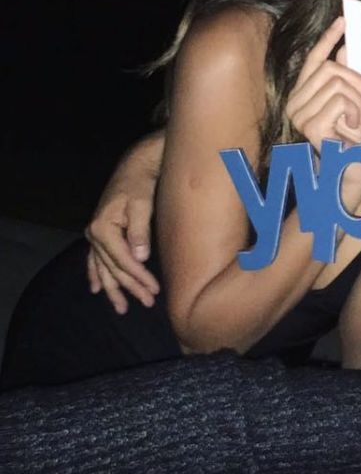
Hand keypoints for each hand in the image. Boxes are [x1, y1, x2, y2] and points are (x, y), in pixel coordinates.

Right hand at [86, 133, 163, 313]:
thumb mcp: (142, 205)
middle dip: (130, 287)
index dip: (138, 278)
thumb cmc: (141, 184)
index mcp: (103, 228)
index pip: (122, 261)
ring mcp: (94, 234)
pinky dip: (96, 274)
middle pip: (113, 268)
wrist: (135, 166)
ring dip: (113, 288)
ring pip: (103, 268)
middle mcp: (94, 233)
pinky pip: (95, 259)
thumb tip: (140, 258)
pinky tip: (96, 289)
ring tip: (121, 308)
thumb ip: (140, 232)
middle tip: (147, 303)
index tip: (153, 291)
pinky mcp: (100, 232)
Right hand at [286, 17, 360, 212]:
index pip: (313, 59)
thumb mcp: (354, 100)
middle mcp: (294, 102)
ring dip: (358, 99)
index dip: (328, 39)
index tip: (343, 21)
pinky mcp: (309, 126)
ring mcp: (298, 115)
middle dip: (357, 80)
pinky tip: (355, 126)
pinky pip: (340, 100)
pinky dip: (355, 110)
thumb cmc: (353, 136)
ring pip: (337, 83)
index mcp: (302, 94)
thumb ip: (347, 76)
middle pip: (329, 68)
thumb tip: (345, 49)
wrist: (354, 167)